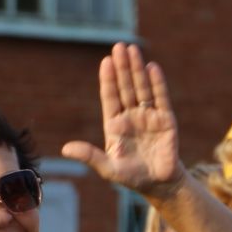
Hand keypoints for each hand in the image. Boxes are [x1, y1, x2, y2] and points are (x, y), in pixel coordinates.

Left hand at [59, 43, 181, 197]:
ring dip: (137, 69)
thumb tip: (65, 149)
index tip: (105, 61)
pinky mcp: (166, 120)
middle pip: (125, 87)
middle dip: (122, 67)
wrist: (159, 185)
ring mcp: (149, 116)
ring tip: (133, 49)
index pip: (110, 97)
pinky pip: (161, 98)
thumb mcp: (108, 168)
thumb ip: (89, 156)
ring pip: (142, 88)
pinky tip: (152, 67)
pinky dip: (157, 83)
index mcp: (115, 125)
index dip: (108, 80)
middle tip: (119, 46)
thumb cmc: (132, 177)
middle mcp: (131, 116)